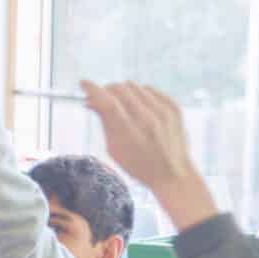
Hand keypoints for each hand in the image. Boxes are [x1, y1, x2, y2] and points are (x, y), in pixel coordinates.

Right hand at [80, 80, 218, 229]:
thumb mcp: (114, 150)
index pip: (108, 103)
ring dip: (123, 91)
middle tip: (102, 98)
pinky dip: (141, 94)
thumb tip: (91, 102)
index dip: (93, 90)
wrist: (172, 173)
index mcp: (130, 133)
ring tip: (122, 104)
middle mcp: (148, 119)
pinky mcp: (174, 108)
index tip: (84, 83)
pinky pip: (151, 89)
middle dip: (107, 90)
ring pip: (135, 86)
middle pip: (120, 89)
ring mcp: (163, 112)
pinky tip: (138, 105)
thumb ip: (104, 123)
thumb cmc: (138, 165)